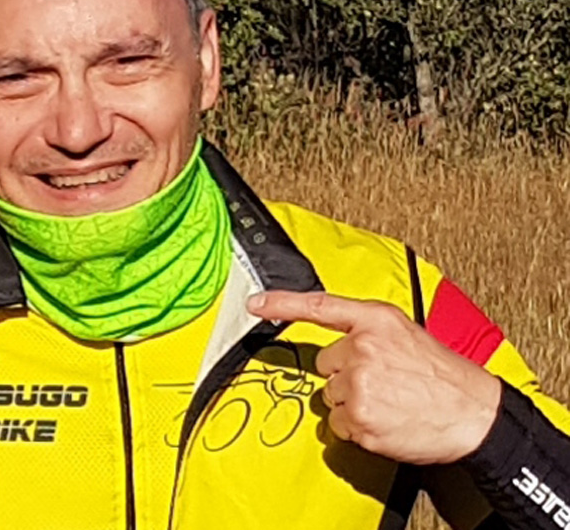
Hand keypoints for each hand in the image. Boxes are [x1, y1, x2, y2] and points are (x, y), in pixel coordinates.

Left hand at [246, 291, 500, 464]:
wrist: (474, 413)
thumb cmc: (442, 375)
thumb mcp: (405, 334)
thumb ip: (366, 332)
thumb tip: (336, 347)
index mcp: (375, 321)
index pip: (319, 306)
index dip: (282, 304)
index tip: (255, 304)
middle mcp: (363, 349)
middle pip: (325, 364)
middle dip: (346, 374)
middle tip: (382, 380)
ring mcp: (359, 385)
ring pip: (330, 396)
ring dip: (352, 401)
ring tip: (388, 400)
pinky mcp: (360, 419)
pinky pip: (340, 424)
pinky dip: (358, 426)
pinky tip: (385, 419)